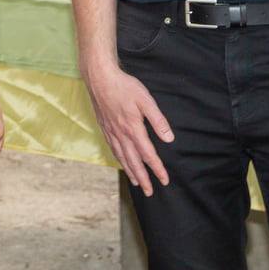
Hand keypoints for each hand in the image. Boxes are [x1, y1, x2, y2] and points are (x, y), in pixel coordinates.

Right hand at [83, 60, 173, 194]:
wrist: (99, 78)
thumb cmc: (124, 86)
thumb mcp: (146, 101)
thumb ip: (158, 120)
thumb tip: (169, 139)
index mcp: (133, 129)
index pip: (148, 155)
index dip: (157, 169)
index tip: (164, 180)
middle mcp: (121, 134)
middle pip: (133, 161)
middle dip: (143, 178)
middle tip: (150, 192)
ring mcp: (111, 132)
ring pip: (122, 157)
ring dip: (130, 172)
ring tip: (137, 183)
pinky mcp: (104, 127)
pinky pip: (113, 148)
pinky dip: (118, 159)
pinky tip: (121, 162)